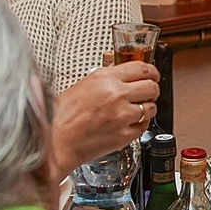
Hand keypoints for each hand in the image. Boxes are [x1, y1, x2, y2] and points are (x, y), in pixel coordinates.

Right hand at [43, 60, 158, 175]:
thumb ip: (105, 76)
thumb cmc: (63, 116)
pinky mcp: (125, 134)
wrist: (57, 141)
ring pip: (151, 107)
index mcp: (105, 79)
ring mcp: (122, 115)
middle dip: (152, 89)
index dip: (152, 71)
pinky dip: (139, 124)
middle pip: (152, 86)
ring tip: (136, 109)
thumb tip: (120, 70)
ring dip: (147, 107)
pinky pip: (144, 125)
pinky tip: (129, 123)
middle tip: (148, 92)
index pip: (142, 68)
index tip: (153, 75)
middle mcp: (116, 95)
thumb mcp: (83, 85)